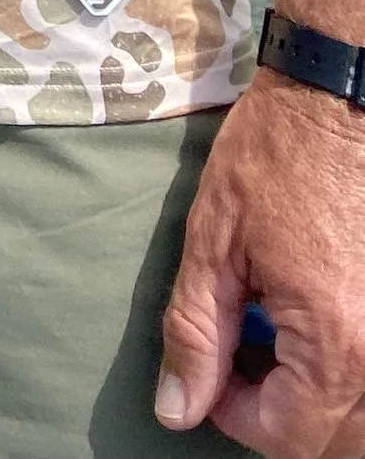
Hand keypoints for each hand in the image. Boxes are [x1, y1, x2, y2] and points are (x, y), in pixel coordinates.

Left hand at [159, 71, 364, 452]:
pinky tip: (307, 331)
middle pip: (333, 440)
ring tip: (272, 348)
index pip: (288, 436)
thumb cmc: (273, 159)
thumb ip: (198, 334)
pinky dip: (341, 375)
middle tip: (238, 364)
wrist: (336, 102)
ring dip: (314, 403)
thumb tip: (179, 410)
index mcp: (334, 344)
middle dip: (278, 417)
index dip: (235, 417)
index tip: (209, 375)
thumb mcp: (214, 243)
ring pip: (359, 417)